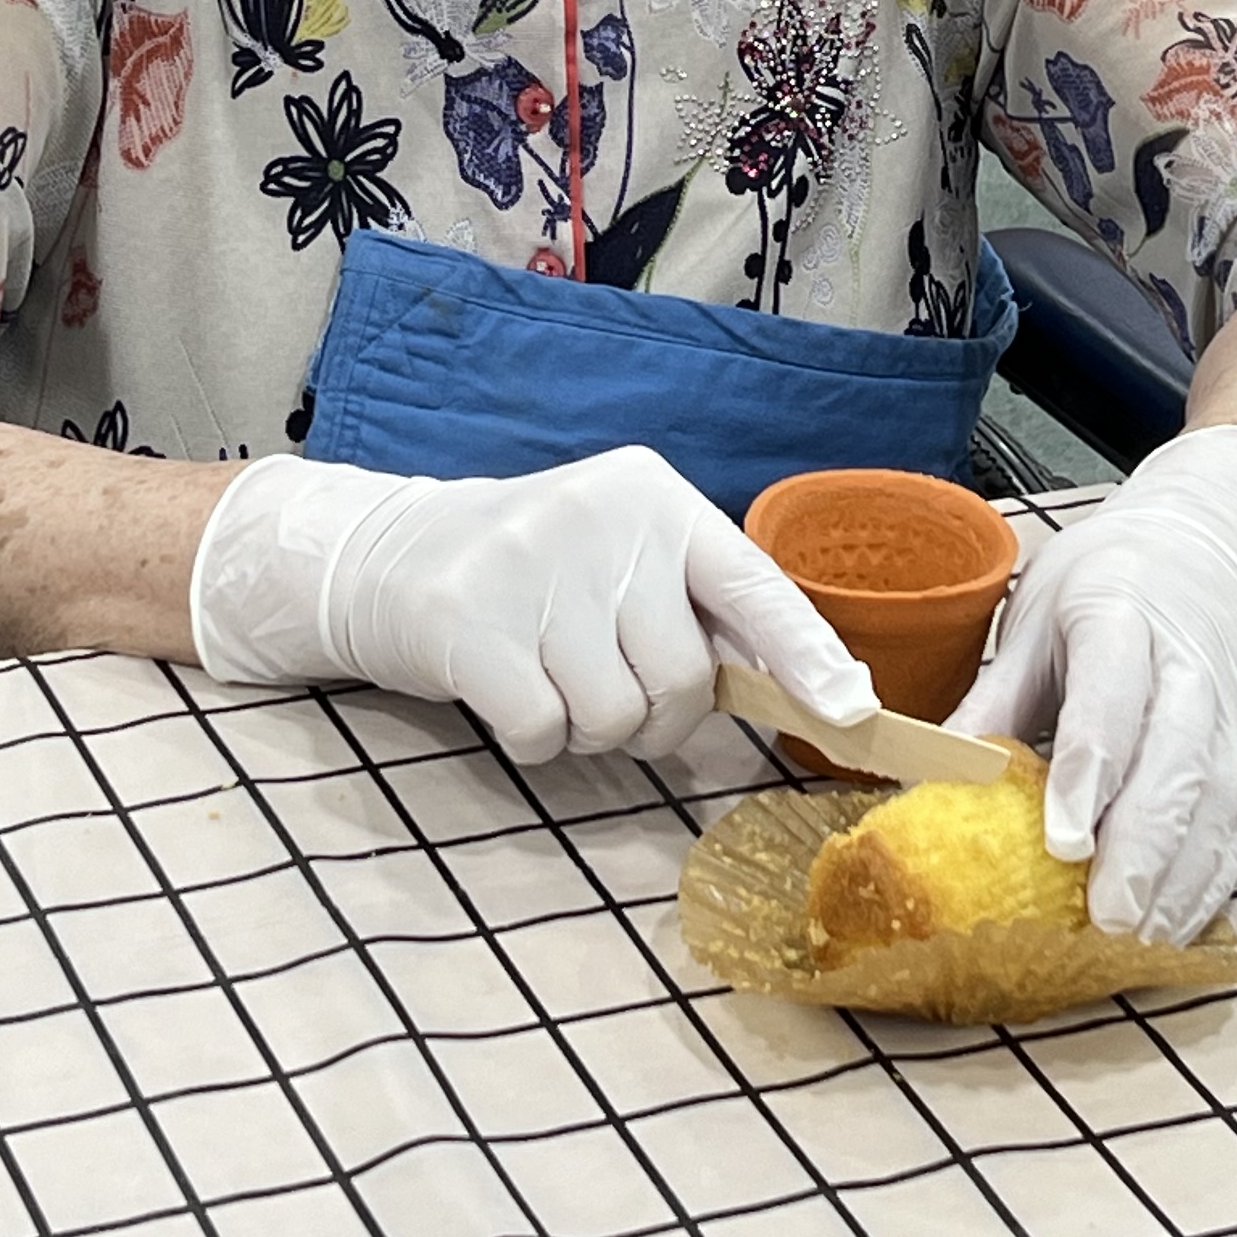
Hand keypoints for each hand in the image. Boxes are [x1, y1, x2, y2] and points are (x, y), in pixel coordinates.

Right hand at [190, 446, 877, 765]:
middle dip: (653, 719)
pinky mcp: (472, 624)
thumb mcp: (619, 560)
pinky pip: (547, 732)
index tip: (852, 711)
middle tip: (604, 689)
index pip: (752, 583)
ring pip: (616, 717)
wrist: (384, 554)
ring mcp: (534, 568)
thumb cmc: (530, 575)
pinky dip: (534, 739)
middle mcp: (602, 519)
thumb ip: (695, 609)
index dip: (808, 655)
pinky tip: (506, 694)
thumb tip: (812, 692)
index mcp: (655, 496)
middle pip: (682, 679)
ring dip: (589, 731)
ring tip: (549, 679)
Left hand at [951, 424, 1236, 942]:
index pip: (1110, 703)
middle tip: (1105, 924)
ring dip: (1181, 882)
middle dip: (1143, 850)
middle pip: (1178, 765)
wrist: (1213, 552)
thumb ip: (991, 704)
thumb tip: (927, 790)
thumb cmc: (1106, 590)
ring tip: (1134, 944)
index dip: (1088, 776)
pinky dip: (1212, 883)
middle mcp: (1195, 667)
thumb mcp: (1033, 622)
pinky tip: (1173, 926)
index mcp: (1124, 617)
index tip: (1063, 845)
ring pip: (1222, 805)